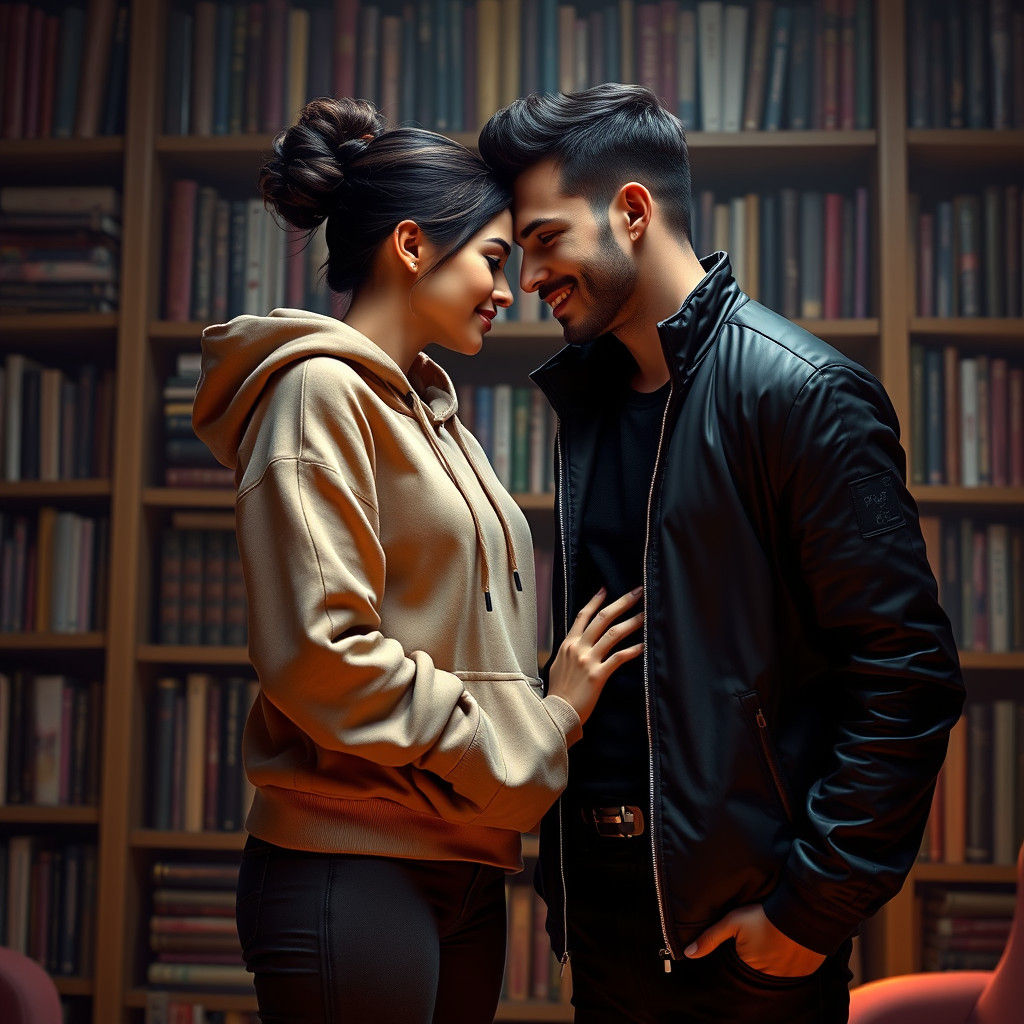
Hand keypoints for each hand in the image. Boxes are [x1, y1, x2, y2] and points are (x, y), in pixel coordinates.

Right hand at [547, 586, 643, 728]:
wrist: (556, 712)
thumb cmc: (559, 692)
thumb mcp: (559, 664)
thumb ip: (570, 651)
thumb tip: (579, 643)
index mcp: (568, 644)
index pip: (584, 615)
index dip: (596, 600)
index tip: (606, 589)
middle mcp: (578, 648)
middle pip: (603, 618)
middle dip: (622, 602)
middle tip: (637, 592)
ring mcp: (588, 660)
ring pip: (613, 634)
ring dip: (631, 622)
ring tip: (645, 614)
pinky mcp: (598, 675)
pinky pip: (618, 658)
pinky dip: (632, 650)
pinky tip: (643, 646)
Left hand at [683, 904, 825, 977]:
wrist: (801, 911)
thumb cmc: (764, 915)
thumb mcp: (733, 922)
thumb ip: (710, 938)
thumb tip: (688, 954)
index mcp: (750, 965)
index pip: (743, 961)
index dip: (745, 946)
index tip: (752, 934)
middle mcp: (770, 975)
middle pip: (760, 966)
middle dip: (761, 953)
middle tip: (766, 933)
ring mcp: (789, 975)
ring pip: (778, 968)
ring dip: (777, 957)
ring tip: (778, 936)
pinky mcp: (807, 971)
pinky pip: (797, 969)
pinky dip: (794, 959)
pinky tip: (792, 942)